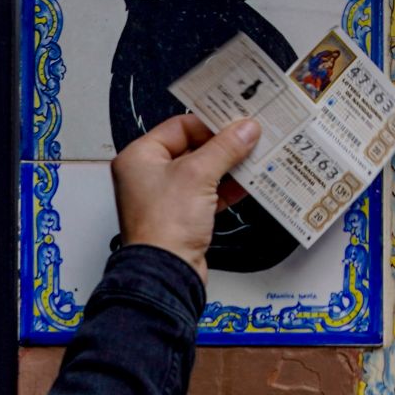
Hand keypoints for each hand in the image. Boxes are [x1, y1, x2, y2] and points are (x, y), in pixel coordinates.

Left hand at [110, 114, 260, 283]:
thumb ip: (224, 148)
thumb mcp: (198, 175)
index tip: (236, 121)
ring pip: (203, 172)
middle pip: (193, 148)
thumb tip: (244, 130)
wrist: (166, 272)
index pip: (180, 127)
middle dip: (223, 146)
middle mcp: (149, 175)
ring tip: (254, 158)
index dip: (210, 123)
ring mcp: (166, 197)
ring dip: (228, 167)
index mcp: (140, 157)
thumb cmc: (164, 226)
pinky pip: (207, 194)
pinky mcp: (181, 217)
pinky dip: (226, 189)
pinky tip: (247, 184)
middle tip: (249, 138)